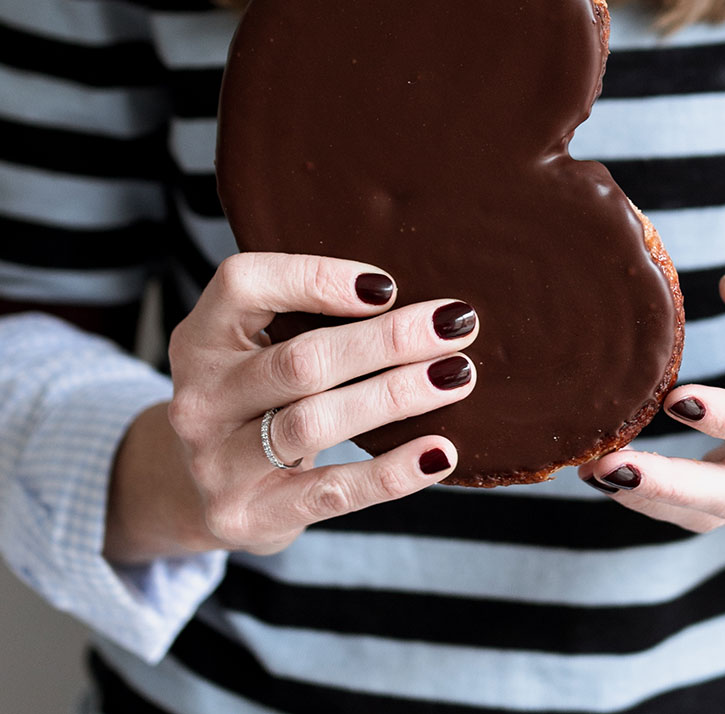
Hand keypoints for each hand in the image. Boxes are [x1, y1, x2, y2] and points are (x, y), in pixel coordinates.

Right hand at [104, 252, 477, 560]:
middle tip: (455, 325)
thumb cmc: (255, 402)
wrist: (200, 495)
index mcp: (202, 336)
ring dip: (397, 395)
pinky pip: (333, 490)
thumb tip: (421, 305)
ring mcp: (218, 462)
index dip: (318, 277)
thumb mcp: (256, 351)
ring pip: (317, 421)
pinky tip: (439, 452)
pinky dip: (392, 472)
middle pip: (302, 359)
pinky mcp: (249, 514)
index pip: (246, 283)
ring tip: (456, 376)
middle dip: (388, 339)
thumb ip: (308, 321)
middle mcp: (201, 397)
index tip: (388, 285)